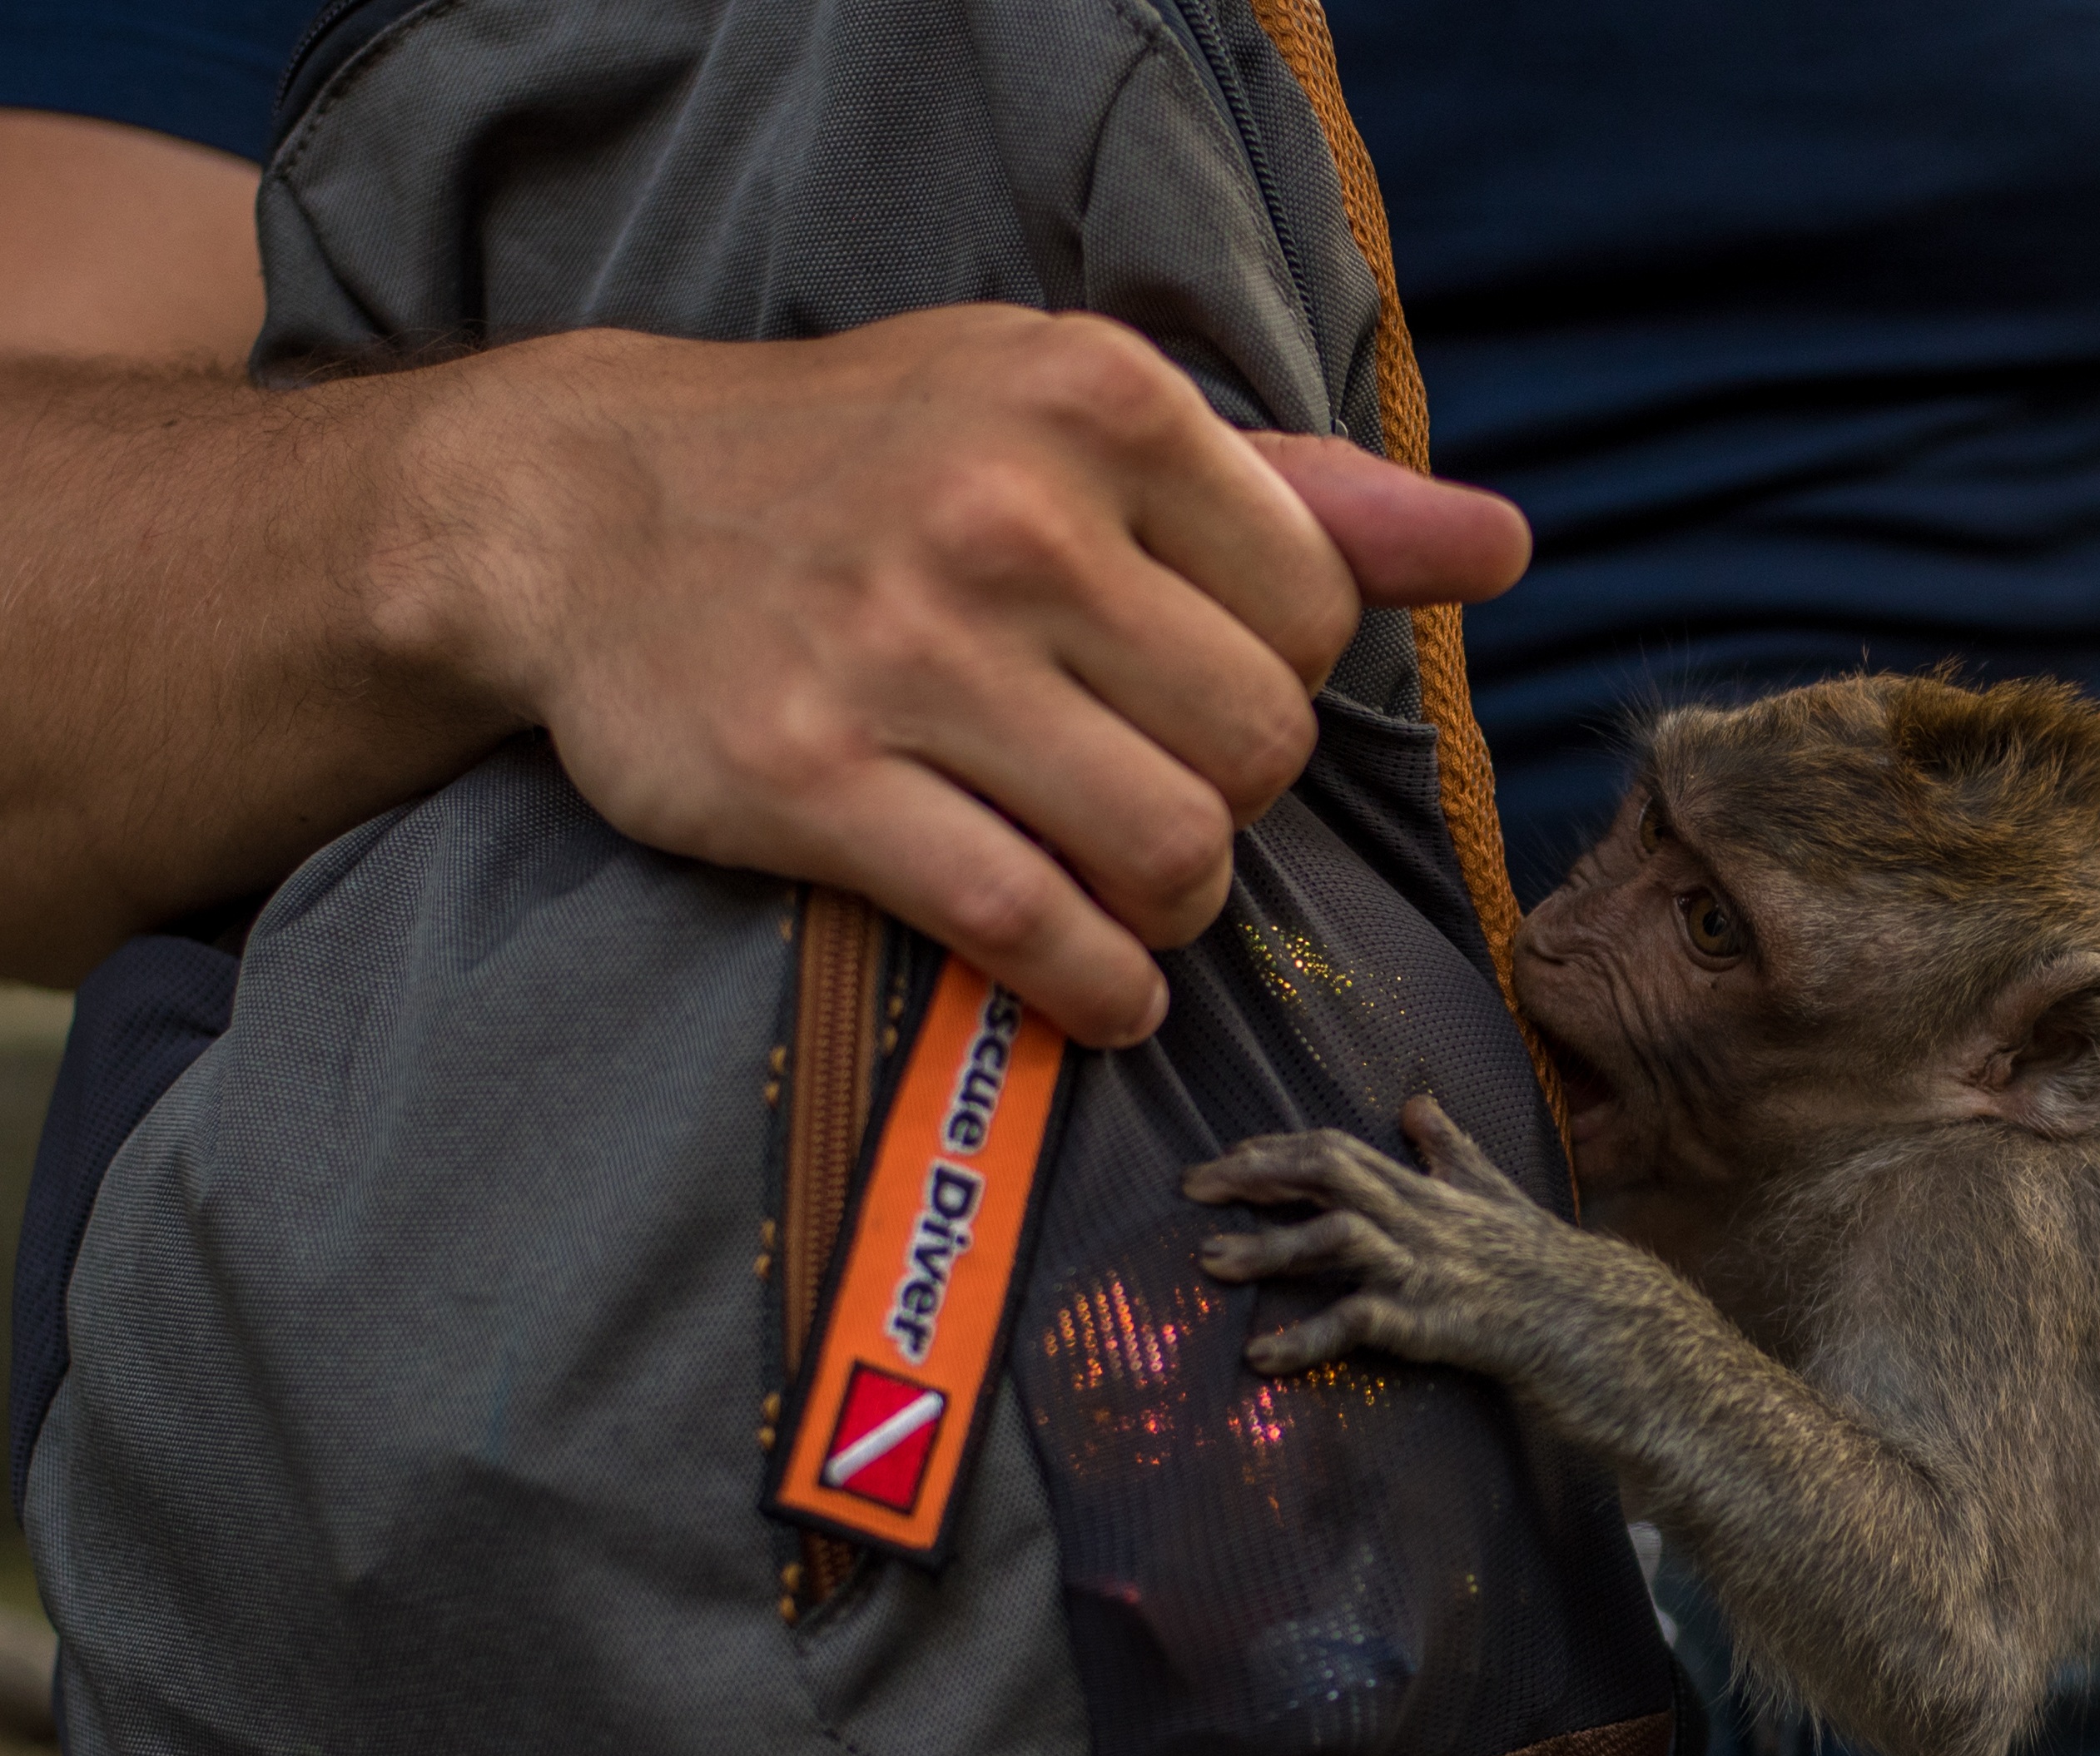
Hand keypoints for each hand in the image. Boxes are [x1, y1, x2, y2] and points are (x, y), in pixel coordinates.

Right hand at [407, 308, 1528, 1044]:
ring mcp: (904, 651)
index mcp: (1097, 402)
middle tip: (1152, 789)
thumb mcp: (1071, 415)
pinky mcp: (813, 778)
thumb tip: (1499, 547)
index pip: (1317, 612)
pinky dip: (1100, 989)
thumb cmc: (874, 461)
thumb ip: (1298, 491)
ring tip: (1132, 890)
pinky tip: (1098, 984)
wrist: (579, 506)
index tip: (1194, 684)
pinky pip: (1036, 930)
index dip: (1277, 675)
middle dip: (1231, 800)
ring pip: (1171, 852)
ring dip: (1175, 909)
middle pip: (1258, 747)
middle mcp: (1006, 514)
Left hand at [1185, 1094, 1568, 1374]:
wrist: (1618, 1332)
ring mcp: (1433, 1270)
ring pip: (1339, 1237)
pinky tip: (1262, 1356)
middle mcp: (1428, 1220)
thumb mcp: (1501, 1200)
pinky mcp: (1440, 1325)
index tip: (1223, 1161)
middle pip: (1331, 1173)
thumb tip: (1417, 1102)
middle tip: (1193, 1187)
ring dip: (1269, 1248)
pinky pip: (1362, 1322)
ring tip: (1208, 1263)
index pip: (1343, 1149)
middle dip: (1256, 1176)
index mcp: (1434, 1192)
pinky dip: (1306, 1337)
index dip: (1277, 1150)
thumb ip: (1453, 1154)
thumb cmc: (1559, 1274)